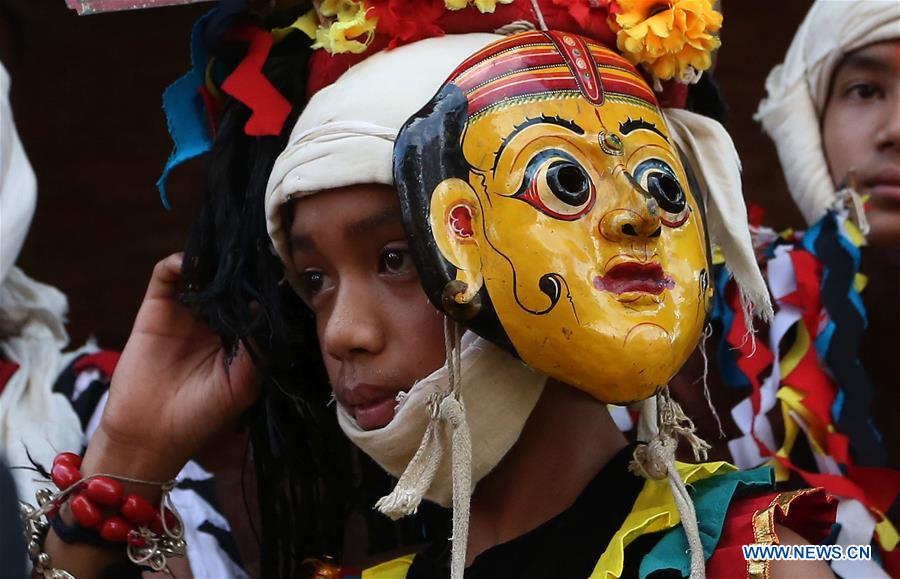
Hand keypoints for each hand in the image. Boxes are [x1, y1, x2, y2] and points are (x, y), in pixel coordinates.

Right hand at [82, 253, 260, 482]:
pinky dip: (179, 262)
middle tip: (253, 250)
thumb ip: (257, 346)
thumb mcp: (244, 382)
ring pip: (201, 273)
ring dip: (213, 261)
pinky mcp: (155, 309)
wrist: (150, 434)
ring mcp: (184, 313)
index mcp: (238, 337)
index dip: (262, 287)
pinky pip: (166, 276)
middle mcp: (213, 321)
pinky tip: (192, 263)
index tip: (278, 269)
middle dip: (240, 268)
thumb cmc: (202, 415)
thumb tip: (263, 307)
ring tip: (225, 253)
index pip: (253, 301)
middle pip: (228, 282)